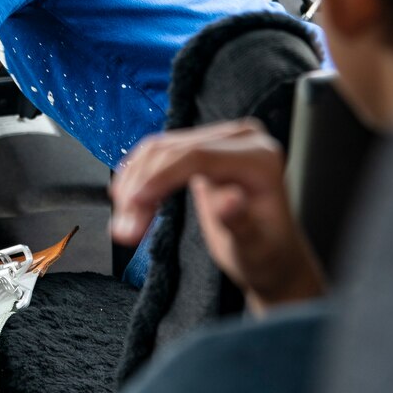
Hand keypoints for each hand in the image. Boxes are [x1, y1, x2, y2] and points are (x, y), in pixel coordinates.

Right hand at [109, 119, 324, 311]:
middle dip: (141, 185)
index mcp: (260, 158)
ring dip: (133, 183)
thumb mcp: (255, 247)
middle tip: (123, 228)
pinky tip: (125, 200)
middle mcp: (242, 138)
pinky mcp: (202, 144)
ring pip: (159, 149)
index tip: (132, 203)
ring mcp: (221, 138)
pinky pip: (159, 152)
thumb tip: (228, 200)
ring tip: (123, 222)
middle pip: (174, 150)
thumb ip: (240, 223)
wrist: (269, 254)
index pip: (197, 156)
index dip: (159, 176)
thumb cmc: (265, 254)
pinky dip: (137, 176)